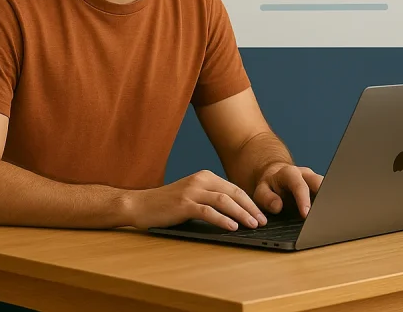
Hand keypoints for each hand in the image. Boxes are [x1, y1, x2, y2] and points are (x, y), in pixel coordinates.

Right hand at [123, 169, 268, 230]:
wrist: (140, 205)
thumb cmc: (167, 204)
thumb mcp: (192, 195)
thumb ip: (210, 198)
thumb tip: (236, 212)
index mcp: (205, 176)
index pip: (234, 188)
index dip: (250, 202)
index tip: (261, 214)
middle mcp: (200, 180)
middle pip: (233, 193)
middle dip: (250, 208)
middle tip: (262, 221)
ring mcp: (191, 191)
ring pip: (223, 201)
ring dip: (241, 213)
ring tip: (253, 225)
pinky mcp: (183, 204)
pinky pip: (208, 211)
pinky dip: (222, 219)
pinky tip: (232, 227)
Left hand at [253, 163, 323, 217]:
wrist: (276, 178)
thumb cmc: (269, 187)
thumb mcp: (261, 191)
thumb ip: (266, 198)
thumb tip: (277, 206)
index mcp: (289, 173)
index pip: (299, 184)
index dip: (303, 199)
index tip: (306, 214)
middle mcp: (305, 174)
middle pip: (319, 182)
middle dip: (324, 197)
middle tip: (325, 215)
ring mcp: (315, 180)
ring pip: (328, 188)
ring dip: (330, 202)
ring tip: (330, 218)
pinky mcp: (320, 189)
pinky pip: (328, 195)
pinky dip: (329, 206)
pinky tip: (330, 217)